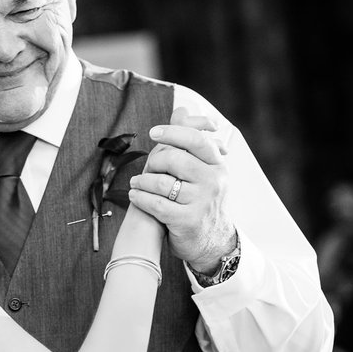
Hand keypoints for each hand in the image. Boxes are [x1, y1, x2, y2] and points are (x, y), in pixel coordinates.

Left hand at [129, 107, 236, 272]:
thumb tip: (181, 110)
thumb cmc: (200, 199)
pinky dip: (140, 198)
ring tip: (136, 183)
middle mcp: (213, 182)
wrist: (210, 241)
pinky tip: (135, 196)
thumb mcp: (202, 168)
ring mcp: (201, 202)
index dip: (173, 132)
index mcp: (217, 165)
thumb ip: (190, 139)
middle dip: (154, 161)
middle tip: (145, 167)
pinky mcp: (187, 221)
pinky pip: (156, 204)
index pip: (196, 140)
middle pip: (175, 159)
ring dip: (142, 181)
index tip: (153, 132)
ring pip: (163, 182)